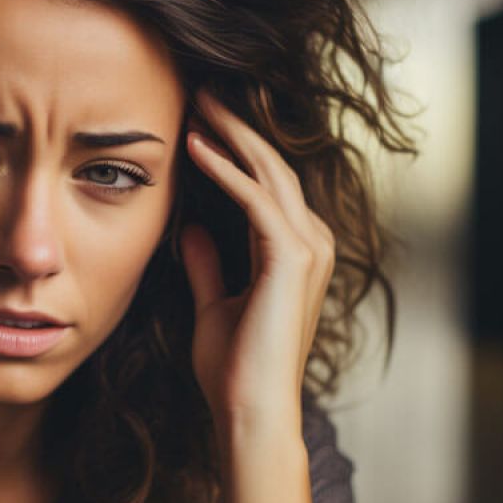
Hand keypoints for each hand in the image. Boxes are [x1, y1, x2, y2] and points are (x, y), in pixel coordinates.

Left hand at [175, 89, 334, 430]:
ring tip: (196, 104)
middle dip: (237, 126)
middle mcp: (311, 243)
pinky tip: (196, 147)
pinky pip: (257, 199)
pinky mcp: (292, 258)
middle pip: (273, 167)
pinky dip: (226, 170)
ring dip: (231, 134)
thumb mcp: (213, 305)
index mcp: (296, 252)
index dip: (236, 147)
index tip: (198, 118)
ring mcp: (308, 249)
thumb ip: (207, 265)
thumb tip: (191, 229)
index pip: (267, 183)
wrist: (249, 411)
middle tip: (200, 91)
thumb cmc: (232, 370)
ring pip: (269, 173)